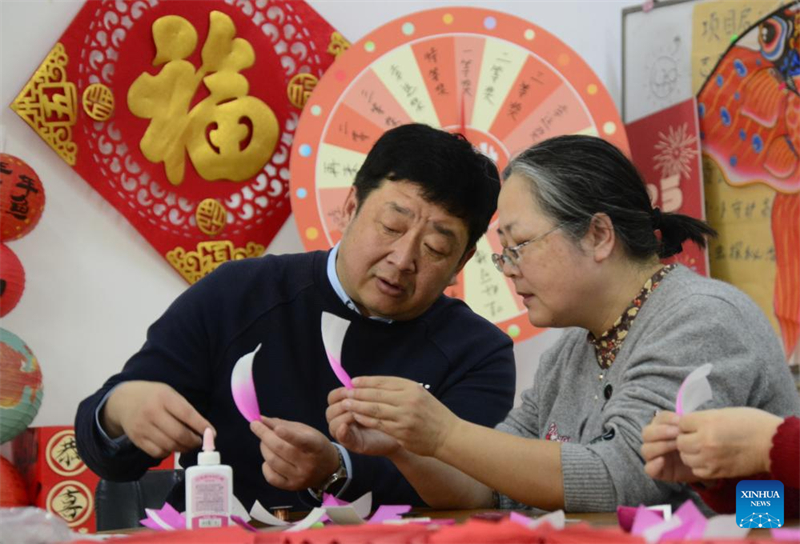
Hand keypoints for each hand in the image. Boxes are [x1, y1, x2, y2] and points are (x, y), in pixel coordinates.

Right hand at [101, 381, 212, 458]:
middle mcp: (152, 412)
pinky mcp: (137, 440)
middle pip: (179, 434)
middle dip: (194, 441)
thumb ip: (185, 409)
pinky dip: (169, 453)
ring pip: (169, 446)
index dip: (201, 426)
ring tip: (189, 445)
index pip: (187, 414)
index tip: (212, 433)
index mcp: (164, 397)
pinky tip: (172, 446)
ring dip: (183, 448)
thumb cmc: (154, 396)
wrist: (123, 400)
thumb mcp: (170, 394)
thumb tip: (204, 429)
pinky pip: (157, 453)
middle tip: (200, 442)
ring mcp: (142, 427)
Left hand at [250, 416, 338, 490]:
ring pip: (273, 462)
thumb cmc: (315, 445)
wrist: (328, 469)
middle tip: (255, 426)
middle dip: (264, 435)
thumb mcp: (306, 431)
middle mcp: (308, 464)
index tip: (276, 428)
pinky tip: (268, 459)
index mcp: (316, 447)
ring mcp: (300, 478)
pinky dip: (265, 465)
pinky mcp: (292, 487)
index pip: (302, 441)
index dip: (289, 435)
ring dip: (264, 448)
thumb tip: (262, 420)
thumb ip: (284, 425)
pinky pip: (271, 477)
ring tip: (264, 442)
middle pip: (281, 449)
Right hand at [327, 387, 399, 456]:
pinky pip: (342, 438)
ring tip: (356, 414)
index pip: (332, 398)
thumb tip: (351, 381)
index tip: (349, 389)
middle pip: (330, 410)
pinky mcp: (353, 444)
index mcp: (346, 406)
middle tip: (354, 402)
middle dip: (342, 405)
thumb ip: (363, 392)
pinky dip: (342, 432)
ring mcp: (346, 433)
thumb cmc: (389, 412)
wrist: (403, 431)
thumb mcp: (375, 399)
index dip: (339, 393)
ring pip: (333, 423)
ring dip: (344, 416)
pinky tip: (345, 427)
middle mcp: (342, 419)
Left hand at [340, 376, 459, 457]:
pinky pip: (378, 424)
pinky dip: (365, 420)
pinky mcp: (401, 432)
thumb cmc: (432, 413)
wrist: (447, 435)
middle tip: (345, 392)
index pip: (384, 382)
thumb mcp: (420, 393)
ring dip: (358, 406)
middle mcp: (408, 400)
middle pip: (377, 394)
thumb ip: (400, 389)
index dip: (367, 381)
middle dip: (358, 393)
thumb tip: (374, 385)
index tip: (354, 381)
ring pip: (374, 410)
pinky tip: (357, 417)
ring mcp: (404, 417)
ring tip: (346, 404)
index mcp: (412, 388)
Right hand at [641, 411, 699, 482]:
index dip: (667, 419)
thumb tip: (683, 419)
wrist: (708, 466)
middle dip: (661, 432)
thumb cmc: (700, 447)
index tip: (680, 421)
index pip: (657, 419)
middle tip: (678, 434)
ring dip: (660, 446)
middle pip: (647, 433)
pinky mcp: (657, 472)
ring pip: (646, 449)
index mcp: (662, 428)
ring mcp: (654, 457)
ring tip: (677, 447)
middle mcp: (654, 441)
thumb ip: (688, 426)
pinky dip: (654, 465)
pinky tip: (663, 461)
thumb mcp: (696, 434)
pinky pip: (648, 469)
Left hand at [677, 408, 781, 478]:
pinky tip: (708, 460)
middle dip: (685, 439)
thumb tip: (689, 424)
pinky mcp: (716, 472)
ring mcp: (709, 458)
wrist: (772, 444)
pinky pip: (696, 470)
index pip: (681, 424)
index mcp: (706, 422)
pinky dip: (698, 465)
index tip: (694, 425)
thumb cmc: (751, 423)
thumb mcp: (723, 413)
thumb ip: (703, 419)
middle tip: (695, 438)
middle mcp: (704, 441)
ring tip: (701, 449)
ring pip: (685, 457)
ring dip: (690, 453)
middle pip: (680, 442)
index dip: (686, 424)